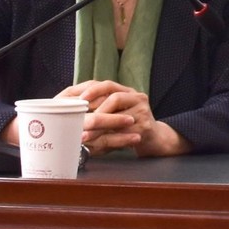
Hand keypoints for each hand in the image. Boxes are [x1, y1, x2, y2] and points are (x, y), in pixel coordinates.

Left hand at [56, 80, 190, 156]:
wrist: (155, 140)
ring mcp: (143, 110)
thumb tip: (73, 113)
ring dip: (100, 124)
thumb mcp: (113, 117)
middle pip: (113, 96)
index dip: (92, 91)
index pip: (107, 85)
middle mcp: (136, 97)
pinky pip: (125, 130)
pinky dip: (111, 137)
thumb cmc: (128, 128)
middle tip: (80, 121)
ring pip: (118, 114)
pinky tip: (101, 144)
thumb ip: (100, 112)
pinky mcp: (146, 126)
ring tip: (87, 133)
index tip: (78, 100)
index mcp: (126, 91)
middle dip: (94, 109)